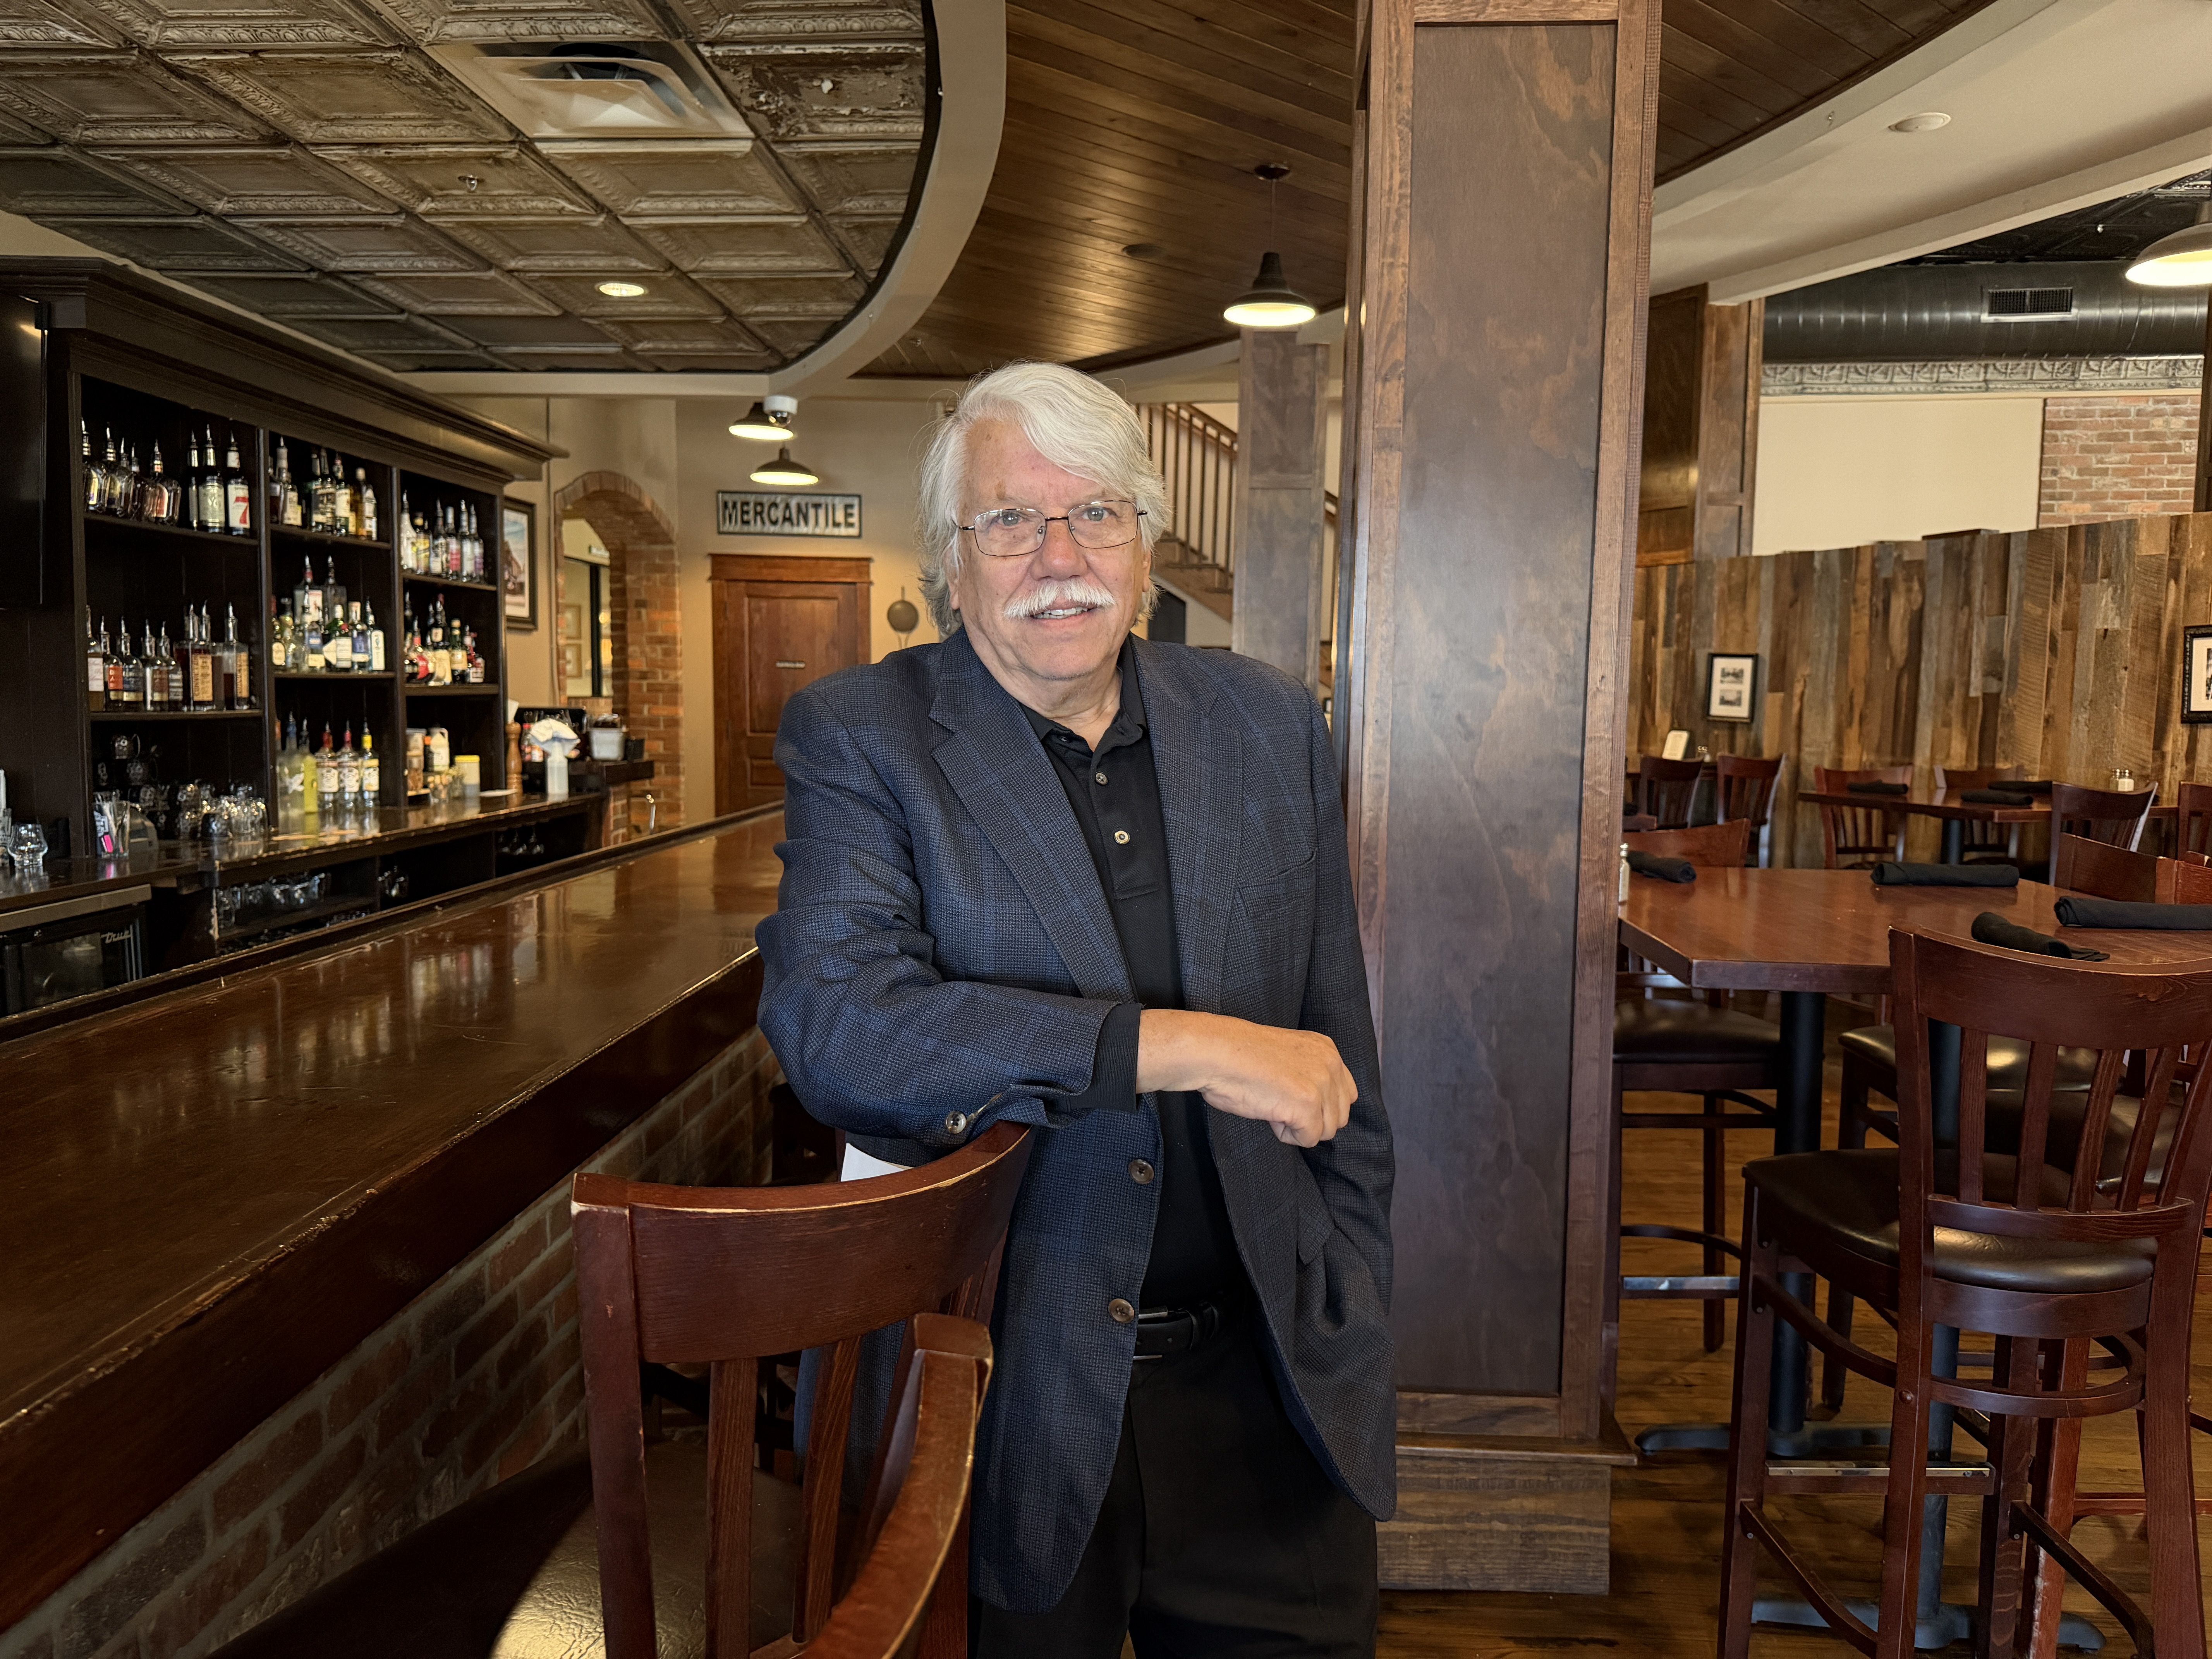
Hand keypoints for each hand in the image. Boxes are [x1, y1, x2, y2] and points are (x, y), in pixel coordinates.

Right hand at [1136, 1009, 1355, 1147]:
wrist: (1215, 1051)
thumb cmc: (1238, 1055)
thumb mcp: (1288, 1055)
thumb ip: (1309, 1073)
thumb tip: (1317, 1108)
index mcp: (1326, 1049)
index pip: (1345, 1094)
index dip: (1319, 1106)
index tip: (1290, 1097)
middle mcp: (1331, 1064)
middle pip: (1339, 1116)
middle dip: (1311, 1119)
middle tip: (1278, 1102)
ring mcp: (1321, 1085)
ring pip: (1327, 1131)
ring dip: (1298, 1127)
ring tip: (1272, 1105)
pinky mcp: (1308, 1106)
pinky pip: (1308, 1140)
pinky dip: (1286, 1135)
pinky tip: (1269, 1113)